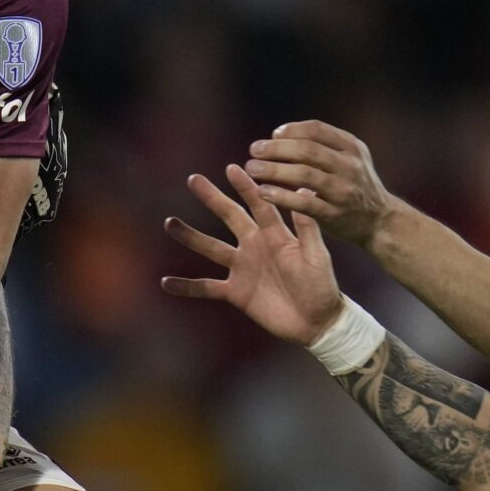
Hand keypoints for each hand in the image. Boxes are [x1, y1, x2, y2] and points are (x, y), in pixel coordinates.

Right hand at [160, 164, 344, 345]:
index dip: (246, 187)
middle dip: (212, 198)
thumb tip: (305, 190)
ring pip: (210, 248)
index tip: (231, 168)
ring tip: (170, 223)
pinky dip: (187, 286)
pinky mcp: (235, 293)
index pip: (258, 204)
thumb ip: (308, 228)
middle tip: (194, 180)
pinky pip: (206, 287)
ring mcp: (242, 269)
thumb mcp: (317, 255)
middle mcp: (255, 246)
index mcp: (275, 235)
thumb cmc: (322, 287)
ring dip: (190, 236)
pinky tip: (166, 282)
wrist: (317, 322)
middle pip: (229, 217)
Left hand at [243, 120, 398, 246]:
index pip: (317, 130)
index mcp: (351, 147)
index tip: (273, 134)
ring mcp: (342, 190)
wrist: (380, 220)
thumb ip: (323, 146)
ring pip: (304, 174)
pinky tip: (263, 192)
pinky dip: (282, 196)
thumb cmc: (354, 185)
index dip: (291, 130)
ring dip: (274, 170)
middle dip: (277, 148)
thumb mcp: (349, 158)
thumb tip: (280, 135)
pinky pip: (304, 203)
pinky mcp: (334, 213)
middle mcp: (349, 166)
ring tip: (252, 169)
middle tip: (254, 150)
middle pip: (307, 150)